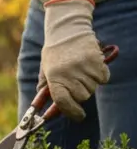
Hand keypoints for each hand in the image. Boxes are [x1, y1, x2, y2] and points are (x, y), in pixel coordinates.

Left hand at [40, 0, 109, 120]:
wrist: (67, 31)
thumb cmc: (54, 53)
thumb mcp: (45, 70)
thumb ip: (46, 89)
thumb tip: (49, 109)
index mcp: (54, 77)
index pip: (63, 102)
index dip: (71, 112)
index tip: (78, 116)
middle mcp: (69, 73)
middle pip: (82, 97)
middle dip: (80, 94)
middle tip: (75, 82)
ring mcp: (84, 67)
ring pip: (93, 88)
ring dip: (89, 84)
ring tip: (80, 71)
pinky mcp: (97, 61)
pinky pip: (103, 78)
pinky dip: (100, 76)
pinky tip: (91, 67)